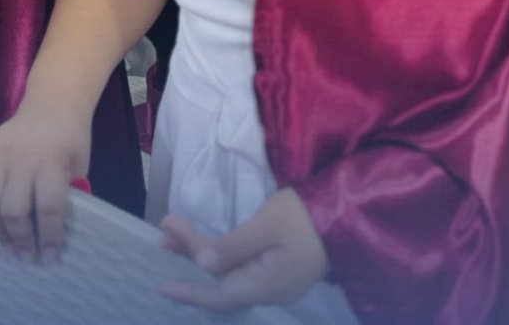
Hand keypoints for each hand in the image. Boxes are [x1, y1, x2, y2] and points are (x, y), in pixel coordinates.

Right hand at [0, 103, 90, 261]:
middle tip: (26, 256)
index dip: (49, 237)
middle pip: (14, 209)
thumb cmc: (71, 138)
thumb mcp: (79, 165)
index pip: (48, 207)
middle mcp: (21, 157)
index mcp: (51, 160)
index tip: (49, 256)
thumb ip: (66, 193)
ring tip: (8, 245)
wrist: (52, 104)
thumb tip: (49, 232)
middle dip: (20, 239)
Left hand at [158, 189, 329, 310]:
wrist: (347, 211)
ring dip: (204, 254)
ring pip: (232, 274)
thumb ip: (234, 246)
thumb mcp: (267, 225)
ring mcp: (277, 282)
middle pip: (222, 283)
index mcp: (266, 285)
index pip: (220, 296)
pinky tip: (209, 243)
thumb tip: (202, 264)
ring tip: (175, 234)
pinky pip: (243, 268)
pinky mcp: (281, 269)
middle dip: (191, 259)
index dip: (190, 292)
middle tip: (164, 234)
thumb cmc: (306, 216)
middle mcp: (270, 291)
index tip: (162, 285)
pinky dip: (222, 254)